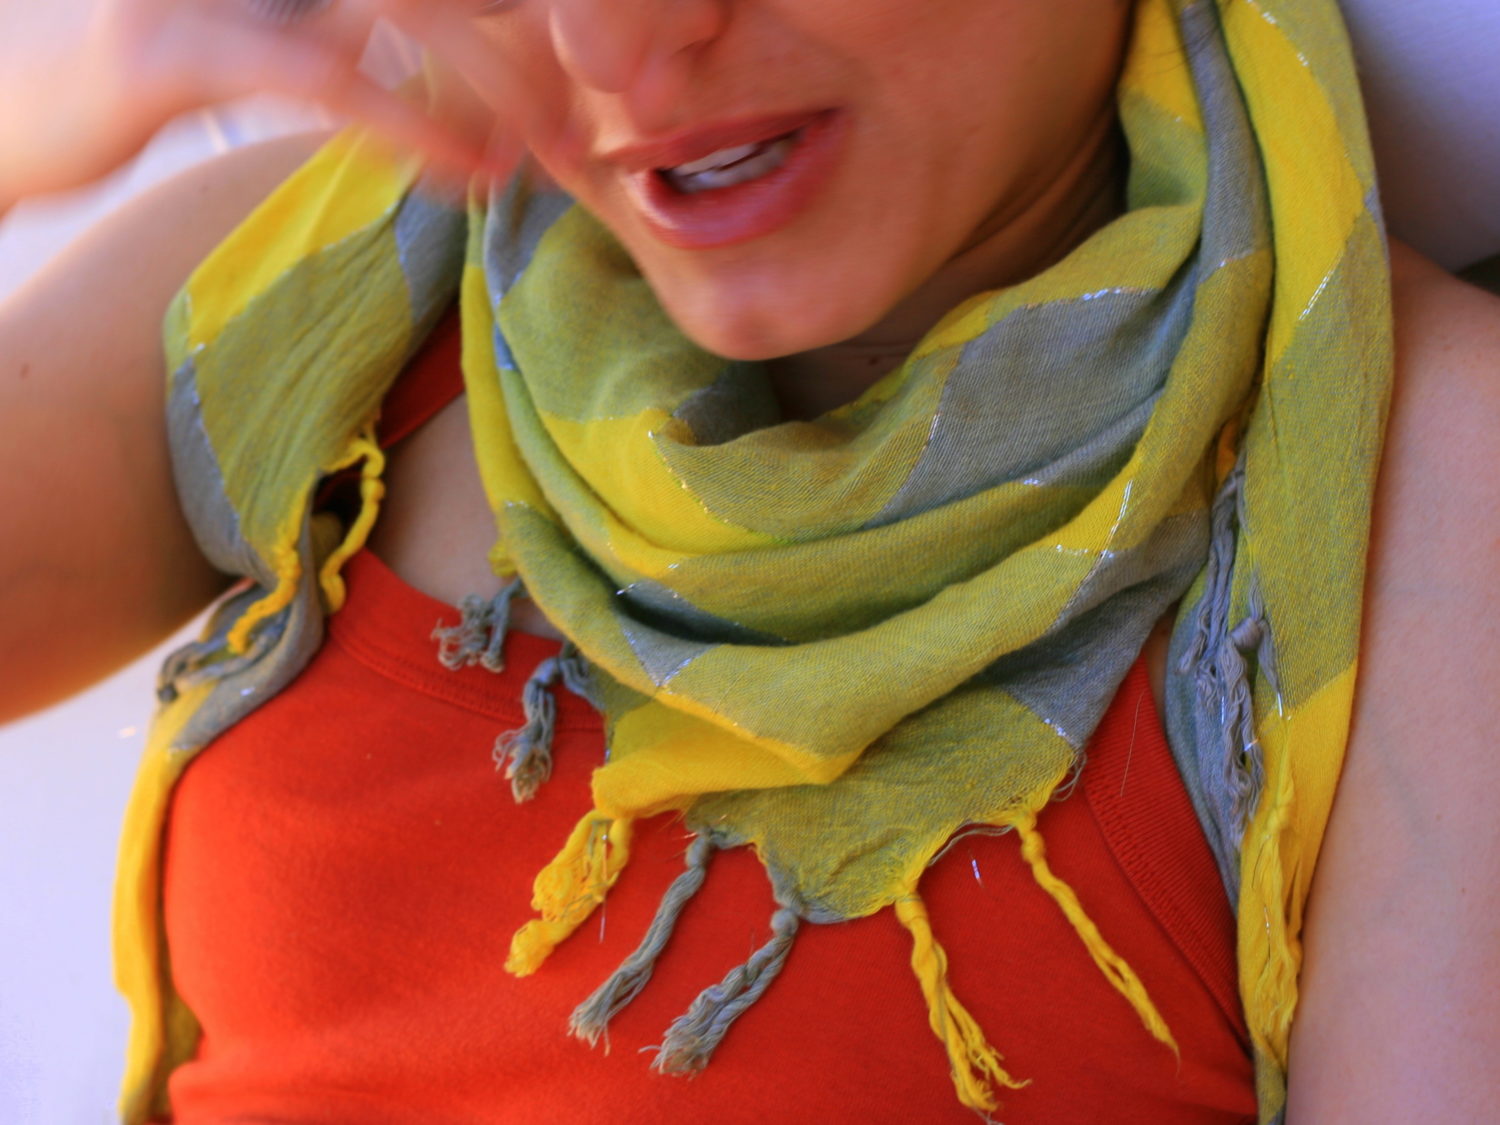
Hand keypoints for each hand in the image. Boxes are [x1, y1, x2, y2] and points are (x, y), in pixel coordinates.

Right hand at [0, 0, 521, 202]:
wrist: (31, 114)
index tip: (575, 81)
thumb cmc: (169, 82)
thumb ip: (359, 44)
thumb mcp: (282, 51)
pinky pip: (320, 78)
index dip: (513, 21)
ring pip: (394, 11)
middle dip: (517, 49)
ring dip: (484, 86)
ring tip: (537, 157)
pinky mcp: (178, 47)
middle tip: (573, 127)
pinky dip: (407, 126)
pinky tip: (466, 172)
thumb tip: (462, 78)